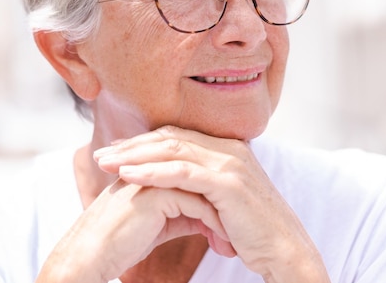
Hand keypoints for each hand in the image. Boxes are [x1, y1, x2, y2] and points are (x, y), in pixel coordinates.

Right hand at [36, 174, 234, 281]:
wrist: (91, 255)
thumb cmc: (121, 241)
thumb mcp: (160, 223)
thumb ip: (182, 211)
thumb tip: (207, 214)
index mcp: (156, 167)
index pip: (198, 172)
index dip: (217, 196)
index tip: (234, 220)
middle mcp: (156, 165)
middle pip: (204, 176)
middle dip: (225, 203)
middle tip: (241, 228)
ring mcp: (155, 175)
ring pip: (204, 189)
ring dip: (223, 215)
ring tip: (234, 239)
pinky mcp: (156, 193)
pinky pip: (197, 205)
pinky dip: (213, 224)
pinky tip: (222, 242)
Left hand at [94, 126, 329, 281]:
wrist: (285, 249)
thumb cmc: (252, 230)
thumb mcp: (223, 200)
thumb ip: (202, 185)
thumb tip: (176, 188)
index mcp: (227, 148)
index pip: (177, 136)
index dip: (144, 142)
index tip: (116, 152)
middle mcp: (228, 148)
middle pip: (170, 137)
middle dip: (132, 146)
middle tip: (101, 155)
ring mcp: (229, 162)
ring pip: (172, 150)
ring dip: (134, 156)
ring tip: (105, 164)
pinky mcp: (227, 182)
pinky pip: (181, 172)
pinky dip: (151, 172)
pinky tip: (128, 176)